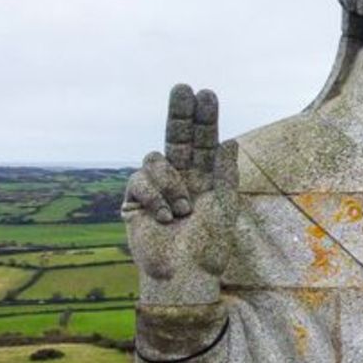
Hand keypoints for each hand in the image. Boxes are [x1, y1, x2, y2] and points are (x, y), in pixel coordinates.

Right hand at [123, 84, 237, 306]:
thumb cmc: (209, 247)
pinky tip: (165, 217)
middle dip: (180, 112)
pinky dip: (155, 198)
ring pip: (155, 159)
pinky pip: (140, 180)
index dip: (204, 119)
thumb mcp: (223, 207)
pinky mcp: (133, 201)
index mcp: (203, 178)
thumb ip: (224, 174)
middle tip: (183, 88)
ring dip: (171, 183)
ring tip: (183, 210)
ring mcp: (155, 188)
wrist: (184, 274)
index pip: (203, 142)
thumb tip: (229, 141)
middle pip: (176, 137)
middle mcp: (179, 178)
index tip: (206, 94)